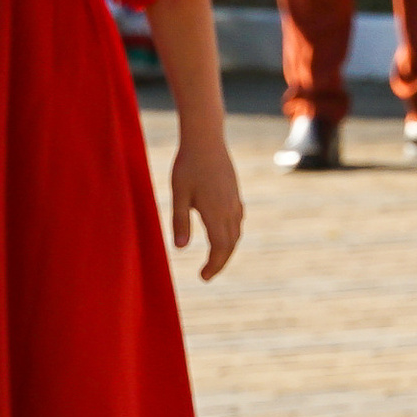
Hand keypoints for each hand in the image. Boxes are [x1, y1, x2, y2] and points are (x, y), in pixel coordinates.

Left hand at [172, 136, 244, 279]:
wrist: (206, 138)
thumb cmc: (187, 165)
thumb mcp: (178, 194)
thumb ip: (179, 221)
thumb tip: (180, 248)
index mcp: (215, 212)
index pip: (219, 248)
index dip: (214, 266)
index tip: (203, 277)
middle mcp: (229, 209)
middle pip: (230, 244)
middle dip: (220, 262)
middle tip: (207, 274)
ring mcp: (234, 200)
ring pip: (236, 233)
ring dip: (226, 249)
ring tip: (214, 258)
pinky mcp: (234, 192)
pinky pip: (238, 220)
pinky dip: (231, 234)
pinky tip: (223, 233)